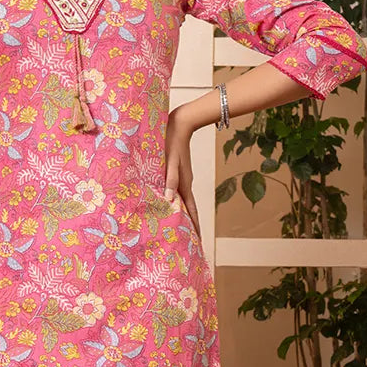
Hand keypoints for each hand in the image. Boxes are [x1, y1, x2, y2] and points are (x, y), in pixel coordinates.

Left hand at [164, 105, 200, 240]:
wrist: (180, 123)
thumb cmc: (172, 141)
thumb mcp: (170, 161)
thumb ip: (169, 179)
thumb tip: (168, 200)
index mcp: (184, 185)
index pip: (192, 212)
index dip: (195, 228)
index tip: (198, 243)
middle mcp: (185, 184)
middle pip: (189, 210)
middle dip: (190, 226)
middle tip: (189, 243)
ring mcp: (181, 179)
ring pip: (182, 202)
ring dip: (183, 215)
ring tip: (179, 229)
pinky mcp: (177, 173)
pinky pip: (176, 192)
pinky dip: (175, 203)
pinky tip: (169, 205)